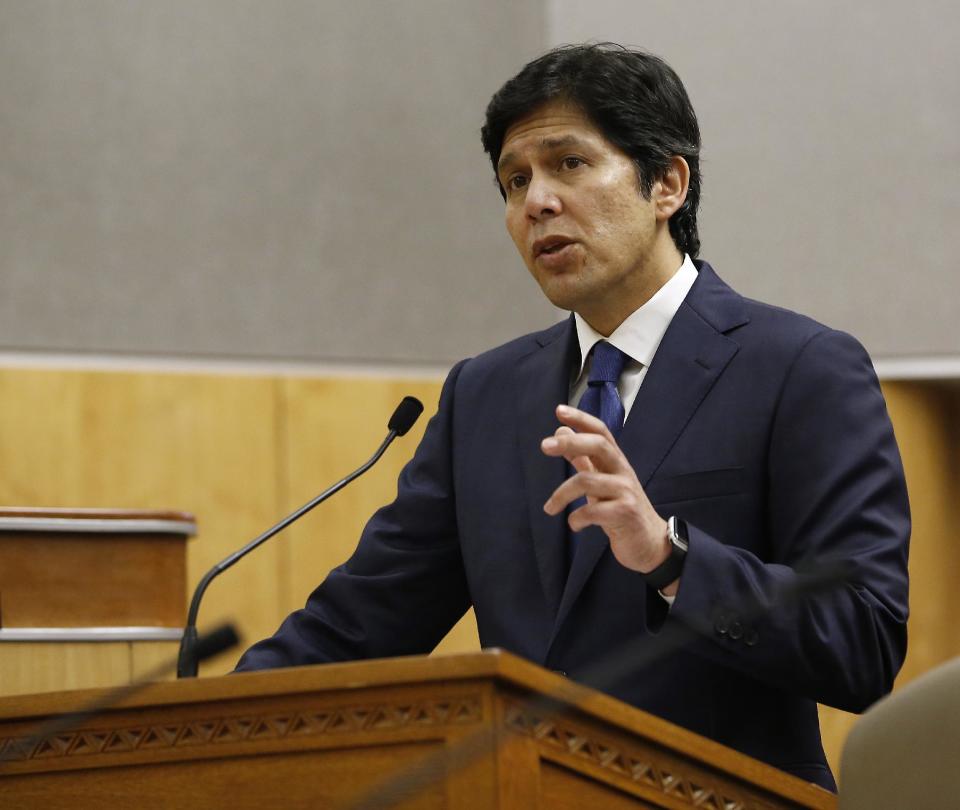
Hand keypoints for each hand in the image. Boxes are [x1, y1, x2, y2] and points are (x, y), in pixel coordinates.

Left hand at [541, 404, 675, 588]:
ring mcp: (626, 492)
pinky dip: (576, 518)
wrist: (650, 544)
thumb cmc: (621, 510)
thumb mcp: (601, 482)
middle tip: (544, 445)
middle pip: (599, 446)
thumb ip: (583, 458)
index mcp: (616, 462)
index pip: (601, 432)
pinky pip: (593, 511)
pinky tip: (573, 524)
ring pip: (588, 481)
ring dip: (561, 495)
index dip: (582, 419)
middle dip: (571, 442)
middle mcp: (623, 472)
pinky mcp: (625, 514)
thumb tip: (562, 431)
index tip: (559, 410)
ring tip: (549, 508)